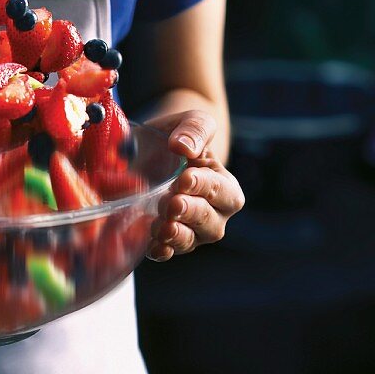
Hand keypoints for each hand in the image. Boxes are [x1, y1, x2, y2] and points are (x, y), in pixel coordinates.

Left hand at [144, 110, 243, 261]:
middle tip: (172, 203)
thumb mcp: (190, 121)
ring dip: (176, 235)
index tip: (185, 178)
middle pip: (211, 223)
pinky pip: (167, 252)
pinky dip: (160, 251)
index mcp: (224, 186)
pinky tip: (152, 246)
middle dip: (191, 214)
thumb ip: (194, 128)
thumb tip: (183, 146)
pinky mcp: (166, 241)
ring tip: (161, 225)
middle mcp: (212, 213)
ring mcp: (190, 230)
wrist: (149, 148)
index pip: (222, 191)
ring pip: (191, 241)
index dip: (205, 186)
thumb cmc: (178, 135)